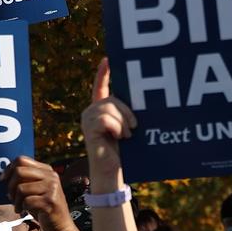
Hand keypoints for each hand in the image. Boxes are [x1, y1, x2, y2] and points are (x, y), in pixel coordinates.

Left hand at [0, 156, 76, 230]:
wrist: (60, 225)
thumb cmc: (43, 207)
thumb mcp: (36, 189)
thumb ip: (25, 179)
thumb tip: (5, 175)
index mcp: (47, 170)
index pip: (22, 160)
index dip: (9, 169)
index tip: (3, 180)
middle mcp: (51, 176)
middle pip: (19, 171)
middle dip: (10, 185)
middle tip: (9, 196)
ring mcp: (52, 188)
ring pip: (21, 188)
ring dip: (15, 200)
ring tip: (18, 207)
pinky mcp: (50, 201)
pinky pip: (26, 201)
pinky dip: (22, 207)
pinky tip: (24, 211)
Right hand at [80, 58, 137, 191]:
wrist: (114, 172)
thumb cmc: (125, 152)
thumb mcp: (129, 128)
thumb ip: (129, 113)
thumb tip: (143, 98)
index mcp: (102, 110)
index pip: (100, 87)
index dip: (103, 73)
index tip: (108, 59)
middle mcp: (92, 111)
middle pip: (112, 98)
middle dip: (127, 111)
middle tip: (134, 127)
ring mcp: (88, 119)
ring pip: (110, 107)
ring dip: (124, 122)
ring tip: (127, 136)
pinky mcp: (88, 128)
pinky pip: (106, 119)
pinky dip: (117, 128)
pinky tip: (119, 137)